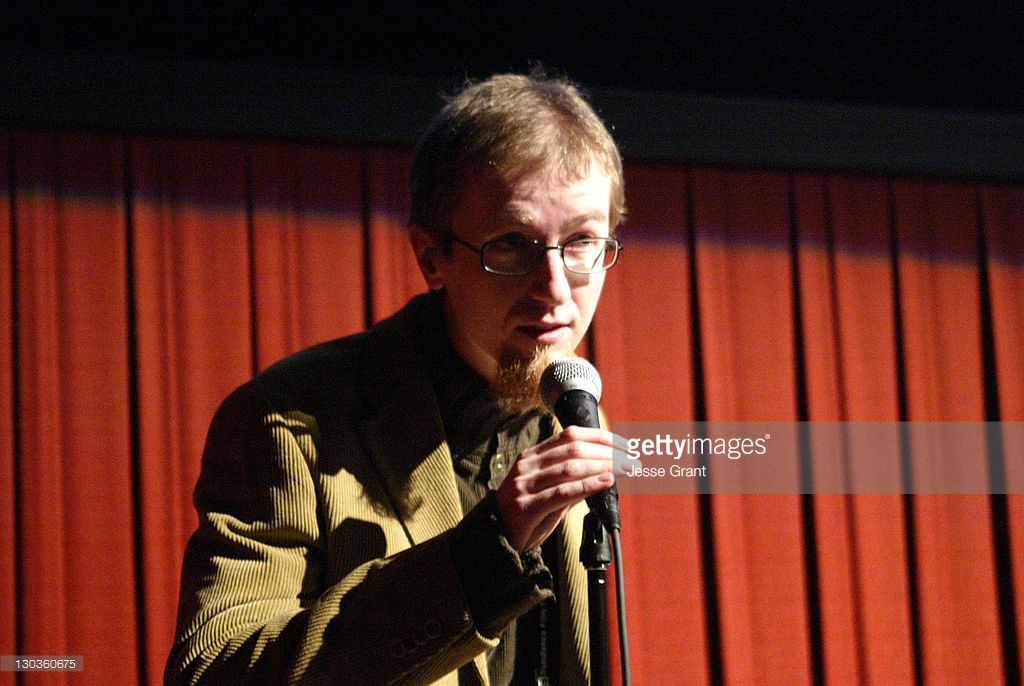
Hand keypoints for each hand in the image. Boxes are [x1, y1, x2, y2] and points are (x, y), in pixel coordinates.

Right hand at [495, 425, 615, 552]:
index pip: (569, 436)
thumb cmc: (525, 515)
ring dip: (603, 466)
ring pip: (570, 468)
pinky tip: (606, 481)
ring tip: (625, 468)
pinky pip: (562, 492)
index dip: (599, 437)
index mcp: (532, 457)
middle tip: (631, 458)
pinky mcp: (527, 506)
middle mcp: (527, 466)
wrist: (494, 539)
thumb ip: (571, 481)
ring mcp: (524, 485)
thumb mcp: (548, 492)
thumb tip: (605, 472)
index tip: (623, 443)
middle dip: (607, 452)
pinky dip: (587, 485)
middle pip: (573, 449)